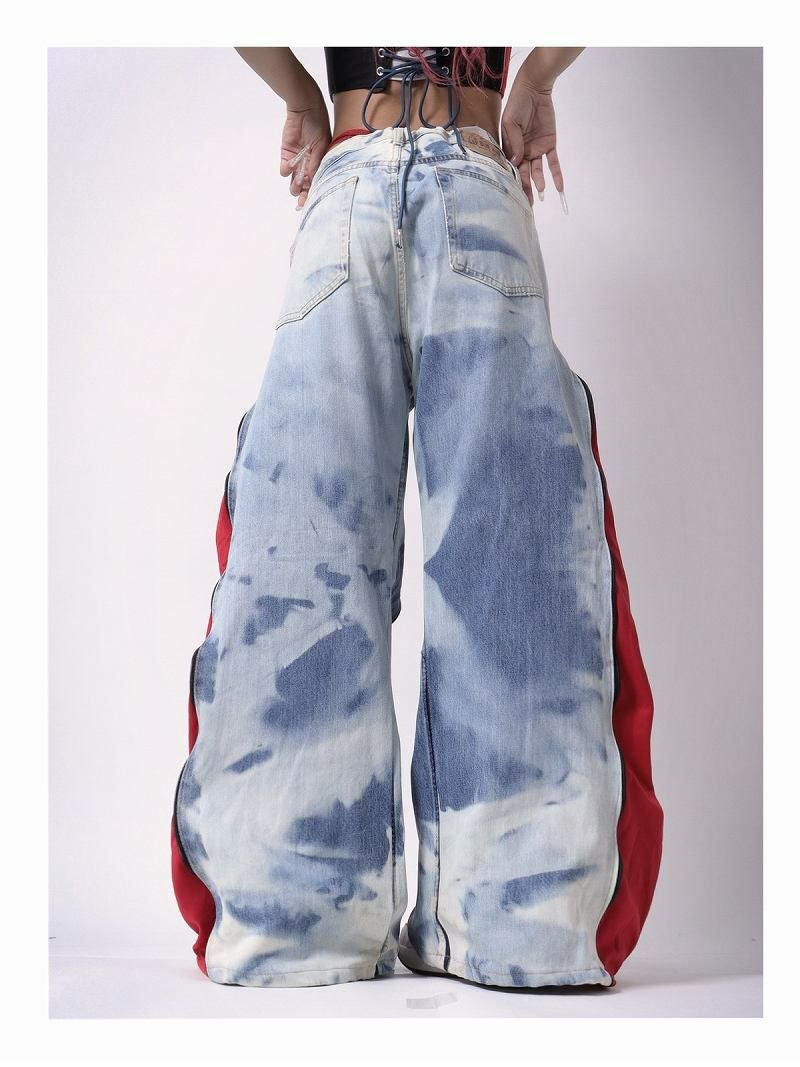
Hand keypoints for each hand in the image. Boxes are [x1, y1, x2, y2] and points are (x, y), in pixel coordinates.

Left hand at [279, 103, 331, 207]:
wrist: (304, 109)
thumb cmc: (318, 125)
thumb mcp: (321, 145)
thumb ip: (316, 163)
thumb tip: (313, 180)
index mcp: (321, 165)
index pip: (317, 184)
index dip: (313, 195)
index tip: (309, 204)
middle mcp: (309, 166)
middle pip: (305, 188)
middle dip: (302, 195)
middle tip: (301, 199)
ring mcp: (297, 161)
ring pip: (294, 182)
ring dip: (295, 185)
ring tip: (297, 183)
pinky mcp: (286, 155)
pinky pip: (285, 170)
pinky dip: (286, 170)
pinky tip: (290, 165)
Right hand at [501, 84, 565, 209]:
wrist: (534, 89)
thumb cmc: (517, 104)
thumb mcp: (511, 122)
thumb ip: (514, 141)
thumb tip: (516, 161)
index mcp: (510, 149)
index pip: (511, 168)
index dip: (512, 180)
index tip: (512, 194)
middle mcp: (522, 152)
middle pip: (524, 174)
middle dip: (525, 189)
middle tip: (526, 204)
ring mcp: (536, 149)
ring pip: (538, 171)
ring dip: (538, 183)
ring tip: (539, 195)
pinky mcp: (549, 144)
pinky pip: (553, 162)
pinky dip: (556, 175)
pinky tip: (559, 187)